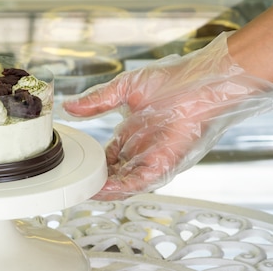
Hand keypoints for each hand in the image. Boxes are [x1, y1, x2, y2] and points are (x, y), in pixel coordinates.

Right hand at [62, 33, 272, 200]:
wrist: (202, 81)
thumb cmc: (173, 79)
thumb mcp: (125, 88)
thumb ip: (98, 100)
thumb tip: (70, 105)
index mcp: (134, 132)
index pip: (109, 156)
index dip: (94, 164)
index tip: (75, 168)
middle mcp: (143, 148)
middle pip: (116, 173)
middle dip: (98, 181)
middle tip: (76, 185)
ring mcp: (155, 156)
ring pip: (127, 181)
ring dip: (108, 188)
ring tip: (86, 191)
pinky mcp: (166, 161)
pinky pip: (143, 180)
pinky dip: (124, 186)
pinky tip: (106, 187)